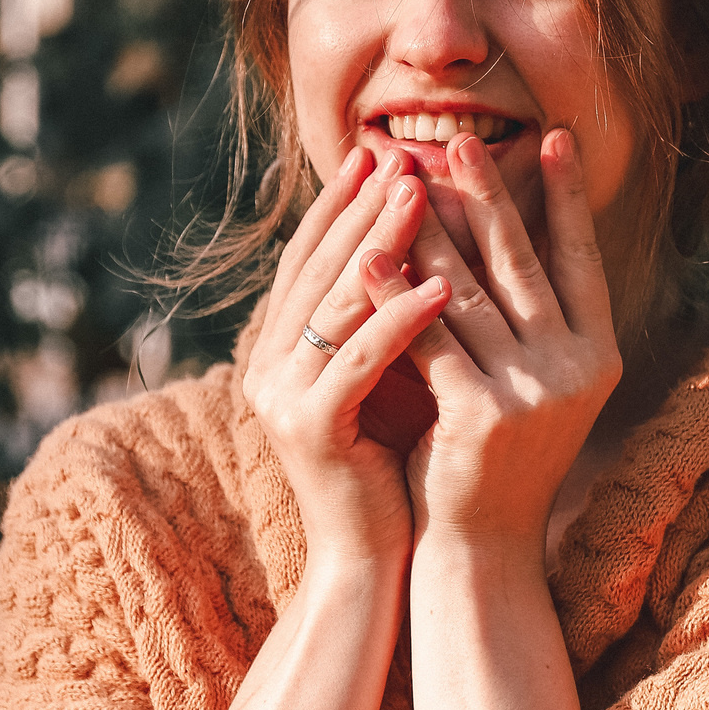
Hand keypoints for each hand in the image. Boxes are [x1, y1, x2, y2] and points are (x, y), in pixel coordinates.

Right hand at [240, 146, 451, 563]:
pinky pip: (360, 360)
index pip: (311, 258)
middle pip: (320, 267)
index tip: (379, 153)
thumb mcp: (390, 370)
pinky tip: (441, 288)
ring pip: (336, 302)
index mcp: (279, 347)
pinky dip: (399, 320)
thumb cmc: (393, 460)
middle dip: (363, 207)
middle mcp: (267, 364)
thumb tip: (425, 238)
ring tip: (424, 194)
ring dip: (383, 243)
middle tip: (402, 153)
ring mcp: (281, 396)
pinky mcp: (309, 428)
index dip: (341, 204)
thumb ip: (388, 311)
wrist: (374, 555)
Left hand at [398, 128, 621, 554]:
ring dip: (430, 230)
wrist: (481, 546)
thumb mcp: (528, 379)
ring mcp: (534, 394)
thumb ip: (525, 314)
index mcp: (599, 355)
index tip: (555, 136)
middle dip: (489, 194)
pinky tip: (366, 257)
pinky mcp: (482, 415)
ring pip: (469, 294)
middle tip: (461, 139)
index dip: (567, 197)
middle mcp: (577, 369)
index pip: (582, 259)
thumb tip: (499, 219)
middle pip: (524, 264)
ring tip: (404, 179)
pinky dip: (394, 294)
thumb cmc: (496, 456)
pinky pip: (429, 338)